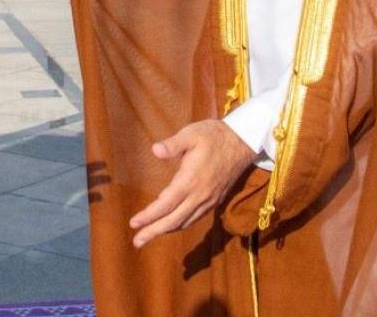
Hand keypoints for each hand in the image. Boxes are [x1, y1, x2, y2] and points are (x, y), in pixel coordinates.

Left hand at [129, 120, 254, 247]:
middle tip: (137, 242)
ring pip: (185, 222)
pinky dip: (180, 224)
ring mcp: (209, 200)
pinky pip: (195, 218)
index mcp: (190, 180)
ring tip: (149, 235)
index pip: (166, 204)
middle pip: (174, 220)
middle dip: (154, 232)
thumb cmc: (213, 136)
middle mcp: (200, 195)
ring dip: (166, 231)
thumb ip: (173, 144)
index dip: (149, 216)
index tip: (133, 223)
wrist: (242, 142)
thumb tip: (155, 150)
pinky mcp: (215, 200)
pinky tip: (171, 224)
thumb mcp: (192, 134)